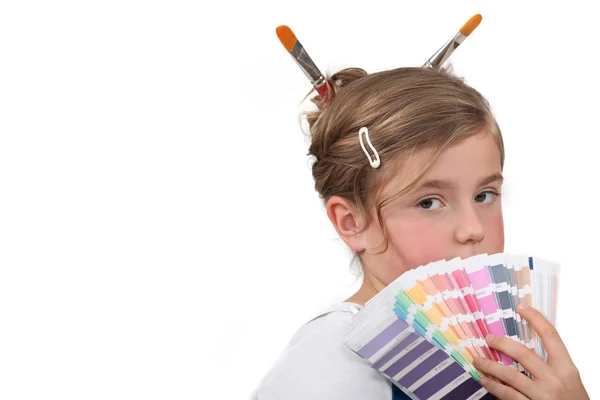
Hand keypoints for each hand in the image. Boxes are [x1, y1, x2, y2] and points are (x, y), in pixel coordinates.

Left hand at [473, 303, 588, 399]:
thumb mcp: (569, 381)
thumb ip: (552, 365)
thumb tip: (525, 348)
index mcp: (566, 369)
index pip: (551, 336)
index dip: (536, 319)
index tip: (522, 307)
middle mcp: (554, 380)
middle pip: (523, 353)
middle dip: (501, 343)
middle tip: (488, 339)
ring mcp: (542, 396)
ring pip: (510, 375)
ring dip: (490, 366)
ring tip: (479, 361)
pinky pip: (507, 395)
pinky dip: (494, 387)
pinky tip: (485, 381)